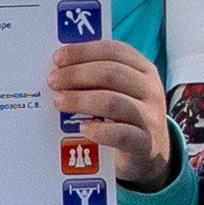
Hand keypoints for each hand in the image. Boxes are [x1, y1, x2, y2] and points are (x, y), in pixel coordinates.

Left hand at [47, 38, 178, 188]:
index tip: (57, 58)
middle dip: (76, 74)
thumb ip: (97, 78)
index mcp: (143, 69)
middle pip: (111, 73)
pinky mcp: (144, 143)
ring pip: (112, 102)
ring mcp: (150, 116)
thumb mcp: (119, 90)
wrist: (150, 153)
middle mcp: (150, 89)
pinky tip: (83, 128)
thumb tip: (59, 68)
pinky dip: (98, 130)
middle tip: (52, 81)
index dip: (83, 51)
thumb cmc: (124, 115)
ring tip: (58, 102)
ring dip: (80, 100)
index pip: (114, 51)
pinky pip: (120, 134)